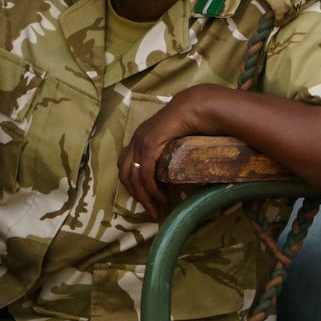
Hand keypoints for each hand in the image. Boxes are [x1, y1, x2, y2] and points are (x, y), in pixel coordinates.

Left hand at [119, 85, 221, 221]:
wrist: (194, 108)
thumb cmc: (188, 125)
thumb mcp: (173, 146)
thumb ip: (167, 162)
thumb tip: (169, 184)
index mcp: (137, 141)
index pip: (126, 169)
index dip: (133, 187)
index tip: (146, 202)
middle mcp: (134, 142)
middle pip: (126, 177)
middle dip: (137, 197)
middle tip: (152, 212)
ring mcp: (140, 143)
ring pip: (134, 179)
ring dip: (145, 198)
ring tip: (157, 210)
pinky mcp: (149, 146)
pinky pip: (145, 174)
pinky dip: (151, 188)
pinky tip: (161, 197)